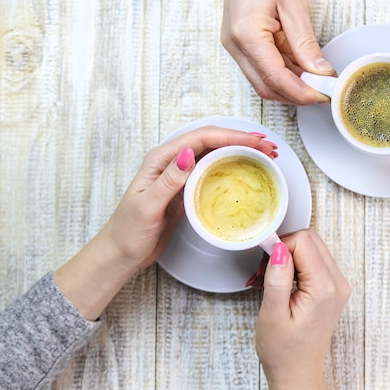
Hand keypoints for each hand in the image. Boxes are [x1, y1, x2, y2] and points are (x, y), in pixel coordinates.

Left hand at [98, 126, 276, 270]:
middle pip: (211, 142)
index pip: (201, 139)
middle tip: (268, 147)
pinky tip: (245, 170)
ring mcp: (180, 175)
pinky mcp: (186, 189)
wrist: (120, 253)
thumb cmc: (129, 231)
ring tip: (264, 155)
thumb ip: (169, 180)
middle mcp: (172, 162)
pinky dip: (231, 167)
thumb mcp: (148, 205)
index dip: (231, 137)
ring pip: (214, 154)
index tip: (256, 142)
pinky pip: (212, 171)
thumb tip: (189, 154)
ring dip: (240, 152)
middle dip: (242, 141)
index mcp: (161, 159)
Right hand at [221, 0, 334, 104]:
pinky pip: (262, 69)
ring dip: (290, 87)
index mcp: (247, 34)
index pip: (276, 78)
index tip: (322, 95)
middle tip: (322, 92)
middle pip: (266, 87)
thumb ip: (305, 42)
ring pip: (263, 82)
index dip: (301, 92)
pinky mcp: (239, 44)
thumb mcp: (292, 3)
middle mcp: (235, 45)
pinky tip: (302, 71)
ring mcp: (235, 46)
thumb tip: (320, 72)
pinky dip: (283, 74)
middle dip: (296, 95)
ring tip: (316, 82)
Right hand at [255, 230, 350, 389]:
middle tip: (265, 272)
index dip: (279, 248)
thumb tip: (279, 248)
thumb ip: (277, 278)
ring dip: (288, 256)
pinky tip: (281, 281)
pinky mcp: (332, 288)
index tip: (264, 266)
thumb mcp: (272, 314)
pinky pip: (314, 260)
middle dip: (283, 249)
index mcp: (324, 288)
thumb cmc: (284, 351)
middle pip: (310, 240)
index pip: (303, 241)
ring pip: (312, 247)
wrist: (297, 372)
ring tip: (270, 279)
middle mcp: (337, 283)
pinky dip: (295, 264)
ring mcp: (338, 286)